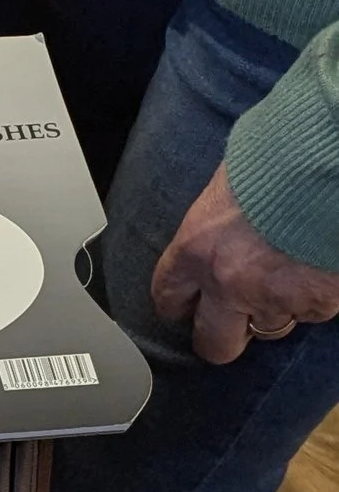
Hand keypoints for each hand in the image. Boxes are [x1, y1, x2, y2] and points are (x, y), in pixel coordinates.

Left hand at [152, 164, 338, 365]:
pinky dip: (316, 296)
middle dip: (222, 334)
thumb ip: (221, 215)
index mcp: (198, 246)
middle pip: (213, 343)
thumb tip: (223, 223)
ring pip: (269, 327)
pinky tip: (320, 267)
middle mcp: (229, 283)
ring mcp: (275, 297)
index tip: (187, 305)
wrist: (333, 153)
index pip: (169, 296)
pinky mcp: (319, 300)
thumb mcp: (232, 178)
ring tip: (289, 275)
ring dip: (275, 308)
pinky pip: (312, 312)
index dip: (179, 304)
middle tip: (236, 318)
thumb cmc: (285, 148)